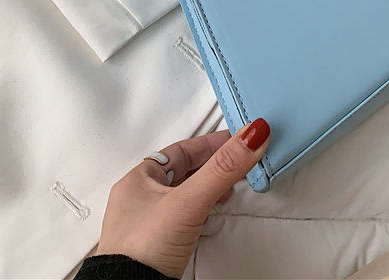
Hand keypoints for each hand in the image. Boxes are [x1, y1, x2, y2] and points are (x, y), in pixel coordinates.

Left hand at [96, 119, 269, 277]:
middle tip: (239, 160)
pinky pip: (184, 217)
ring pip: (185, 194)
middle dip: (213, 165)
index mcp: (138, 180)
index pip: (181, 149)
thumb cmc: (142, 252)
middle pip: (184, 171)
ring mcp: (147, 224)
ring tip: (229, 186)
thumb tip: (250, 136)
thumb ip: (222, 168)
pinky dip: (202, 210)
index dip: (211, 143)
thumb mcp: (189, 201)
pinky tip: (210, 216)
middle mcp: (140, 200)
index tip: (236, 140)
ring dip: (209, 188)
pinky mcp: (158, 247)